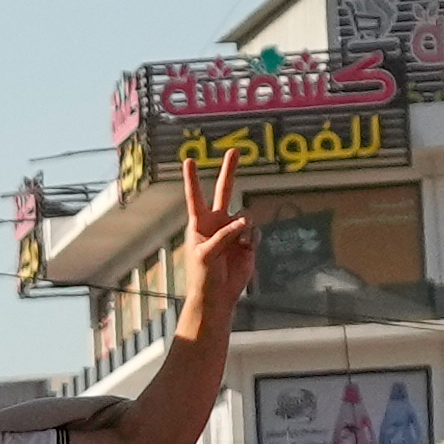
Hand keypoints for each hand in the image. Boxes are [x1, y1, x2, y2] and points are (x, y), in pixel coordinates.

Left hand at [177, 146, 255, 309]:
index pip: (195, 196)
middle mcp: (217, 221)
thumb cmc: (203, 275)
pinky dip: (251, 240)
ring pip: (246, 216)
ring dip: (243, 230)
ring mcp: (234, 229)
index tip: (189, 160)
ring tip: (235, 247)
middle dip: (229, 171)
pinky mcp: (248, 240)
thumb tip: (244, 220)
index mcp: (200, 223)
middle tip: (234, 150)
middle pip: (224, 191)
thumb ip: (224, 236)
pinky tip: (244, 251)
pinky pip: (255, 232)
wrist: (218, 293)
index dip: (192, 179)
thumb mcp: (207, 255)